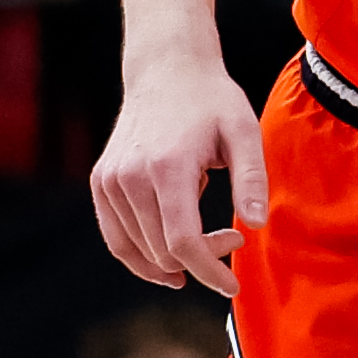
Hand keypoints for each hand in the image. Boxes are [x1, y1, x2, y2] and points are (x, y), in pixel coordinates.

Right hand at [91, 56, 268, 294]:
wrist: (167, 71)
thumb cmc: (212, 102)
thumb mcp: (245, 132)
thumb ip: (252, 180)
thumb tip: (256, 226)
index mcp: (166, 167)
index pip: (181, 241)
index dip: (209, 270)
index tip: (233, 286)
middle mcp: (128, 177)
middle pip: (162, 249)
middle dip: (202, 260)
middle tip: (233, 241)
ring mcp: (108, 181)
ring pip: (137, 249)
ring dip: (175, 260)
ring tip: (211, 241)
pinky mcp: (100, 183)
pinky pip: (116, 237)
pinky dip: (141, 258)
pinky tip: (170, 267)